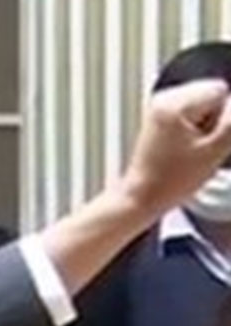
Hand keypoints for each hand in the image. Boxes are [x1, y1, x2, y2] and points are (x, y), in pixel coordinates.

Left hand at [120, 79, 230, 214]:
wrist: (142, 196)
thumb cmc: (170, 181)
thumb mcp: (214, 151)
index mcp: (174, 104)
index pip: (221, 89)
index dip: (224, 116)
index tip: (210, 138)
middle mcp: (163, 99)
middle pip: (211, 93)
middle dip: (214, 118)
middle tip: (199, 145)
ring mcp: (158, 106)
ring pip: (202, 103)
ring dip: (205, 124)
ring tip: (189, 147)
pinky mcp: (158, 116)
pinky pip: (190, 112)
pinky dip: (193, 127)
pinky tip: (184, 146)